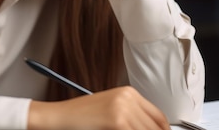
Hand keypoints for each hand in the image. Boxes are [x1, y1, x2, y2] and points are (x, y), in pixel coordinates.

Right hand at [27, 86, 169, 129]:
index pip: (159, 117)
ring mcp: (123, 109)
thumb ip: (132, 117)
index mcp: (129, 92)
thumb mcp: (111, 110)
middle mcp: (128, 97)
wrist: (59, 117)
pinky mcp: (117, 121)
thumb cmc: (81, 116)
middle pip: (155, 127)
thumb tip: (152, 129)